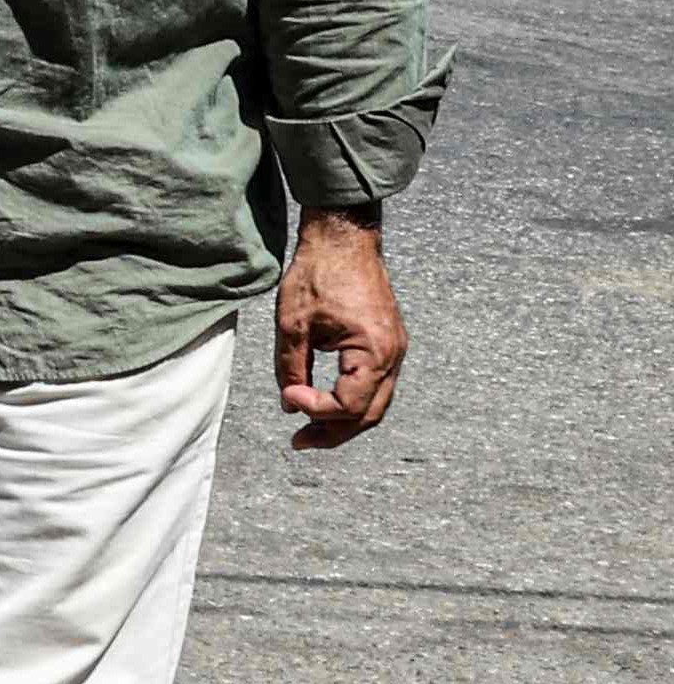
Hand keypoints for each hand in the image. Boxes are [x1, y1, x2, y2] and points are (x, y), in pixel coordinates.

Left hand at [274, 209, 404, 448]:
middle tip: (298, 442)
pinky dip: (352, 401)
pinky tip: (323, 404)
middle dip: (333, 432)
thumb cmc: (318, 276)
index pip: (348, 404)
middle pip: (369, 413)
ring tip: (307, 431)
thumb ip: (290, 369)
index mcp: (373, 351)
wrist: (343, 241)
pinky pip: (375, 385)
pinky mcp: (388, 344)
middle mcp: (393, 355)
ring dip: (343, 421)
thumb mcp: (293, 326)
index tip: (288, 396)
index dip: (315, 410)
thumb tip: (289, 405)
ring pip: (375, 403)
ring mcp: (395, 350)